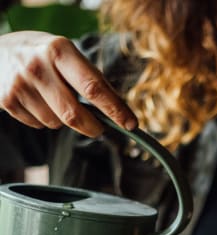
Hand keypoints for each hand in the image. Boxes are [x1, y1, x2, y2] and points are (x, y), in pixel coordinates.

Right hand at [0, 31, 136, 136]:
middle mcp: (38, 66)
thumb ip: (92, 79)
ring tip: (56, 101)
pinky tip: (39, 102)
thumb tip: (121, 109)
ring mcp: (20, 84)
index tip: (131, 124)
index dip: (115, 109)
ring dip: (65, 121)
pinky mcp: (7, 101)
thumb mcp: (67, 55)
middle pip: (74, 115)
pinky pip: (40, 125)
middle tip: (99, 128)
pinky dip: (46, 120)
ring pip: (57, 123)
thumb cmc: (43, 56)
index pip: (94, 87)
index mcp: (59, 51)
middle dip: (93, 127)